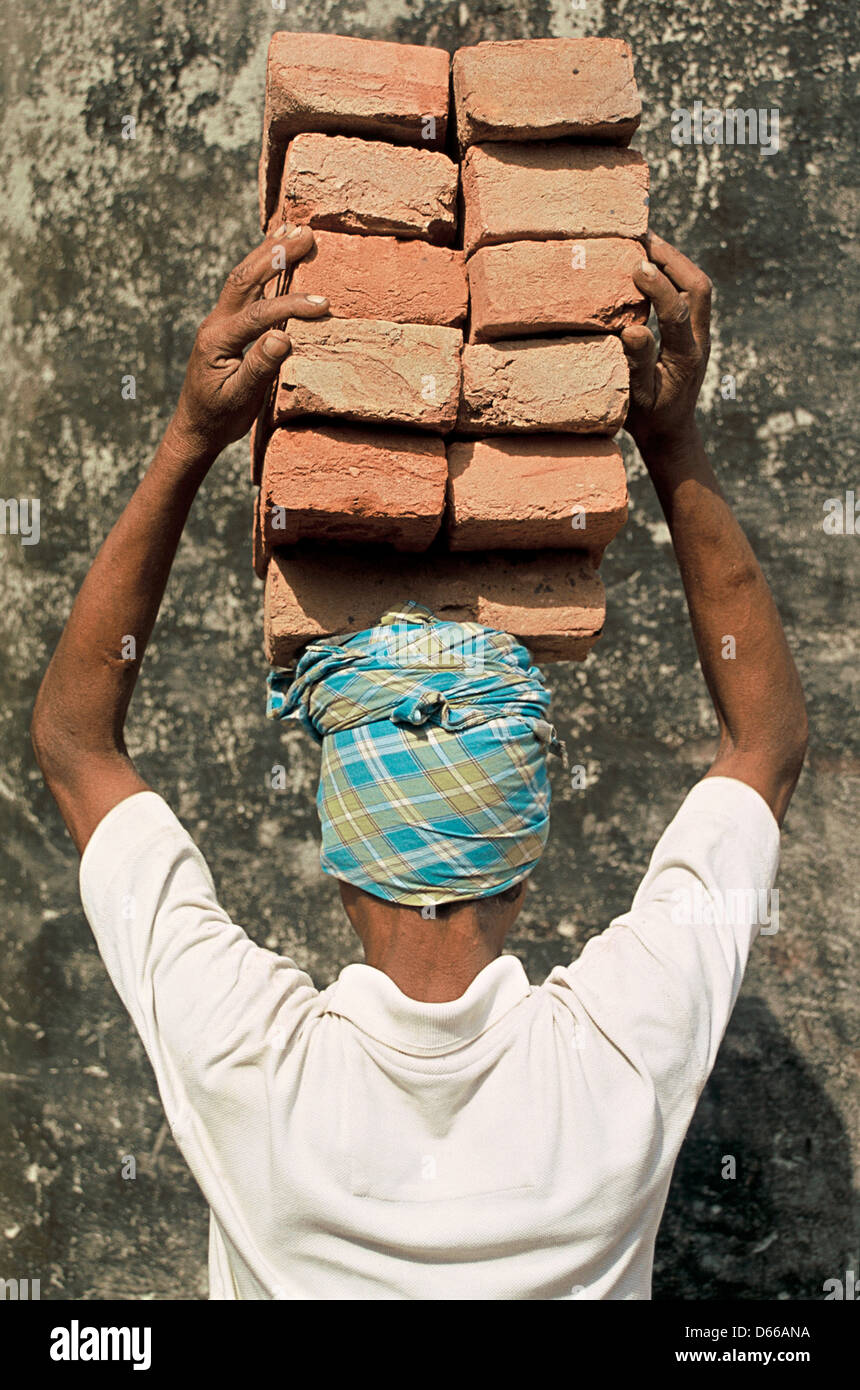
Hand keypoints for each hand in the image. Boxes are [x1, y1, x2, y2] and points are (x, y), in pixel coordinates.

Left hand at [169, 224, 328, 460]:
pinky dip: (262, 266)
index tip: (323, 306)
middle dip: (276, 254)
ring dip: (268, 252)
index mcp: (217, 340)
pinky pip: (244, 288)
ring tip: (293, 228)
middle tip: (306, 234)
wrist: (196, 427)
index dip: (291, 306)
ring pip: (243, 277)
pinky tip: (275, 252)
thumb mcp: (240, 399)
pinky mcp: (226, 324)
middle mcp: (216, 323)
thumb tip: (283, 337)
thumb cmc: (219, 418)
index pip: (258, 314)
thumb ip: (259, 368)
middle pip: (245, 278)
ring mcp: (219, 320)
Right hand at [621, 231, 711, 455]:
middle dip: (672, 258)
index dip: (658, 286)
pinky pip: (690, 293)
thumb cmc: (648, 419)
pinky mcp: (694, 331)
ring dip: (674, 260)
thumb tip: (633, 328)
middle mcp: (699, 341)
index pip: (677, 311)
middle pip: (699, 287)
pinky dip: (672, 272)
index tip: (635, 266)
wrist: (671, 433)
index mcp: (685, 357)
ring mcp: (700, 334)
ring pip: (698, 286)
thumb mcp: (637, 398)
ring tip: (645, 240)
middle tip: (642, 237)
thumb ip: (637, 365)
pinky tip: (649, 262)